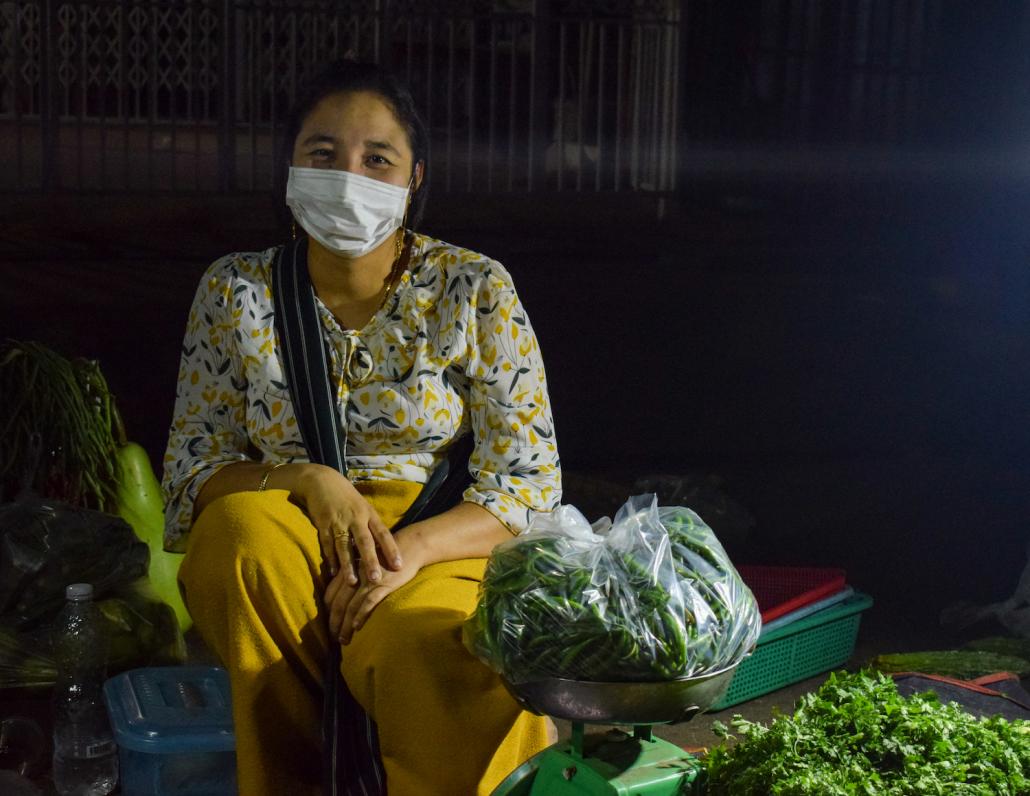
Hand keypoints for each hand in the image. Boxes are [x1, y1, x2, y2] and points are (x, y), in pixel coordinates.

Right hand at [291, 464, 402, 584]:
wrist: (322, 480)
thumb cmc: (346, 496)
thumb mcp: (363, 506)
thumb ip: (371, 525)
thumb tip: (383, 546)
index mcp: (369, 513)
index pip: (383, 534)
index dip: (391, 550)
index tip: (399, 566)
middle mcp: (356, 518)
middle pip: (365, 542)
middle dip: (371, 561)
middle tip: (376, 579)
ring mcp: (339, 521)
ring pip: (345, 546)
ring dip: (348, 565)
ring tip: (353, 582)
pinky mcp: (323, 523)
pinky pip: (328, 544)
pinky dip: (331, 559)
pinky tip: (334, 573)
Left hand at [324, 532, 426, 643]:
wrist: (409, 546)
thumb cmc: (386, 557)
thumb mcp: (365, 564)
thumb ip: (354, 576)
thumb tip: (343, 595)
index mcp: (348, 570)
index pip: (330, 595)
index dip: (328, 613)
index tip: (329, 626)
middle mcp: (355, 575)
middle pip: (338, 604)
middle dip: (334, 623)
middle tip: (334, 638)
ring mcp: (368, 580)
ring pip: (351, 606)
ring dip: (345, 626)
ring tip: (344, 640)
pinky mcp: (383, 584)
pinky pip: (368, 602)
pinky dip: (361, 615)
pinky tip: (357, 627)